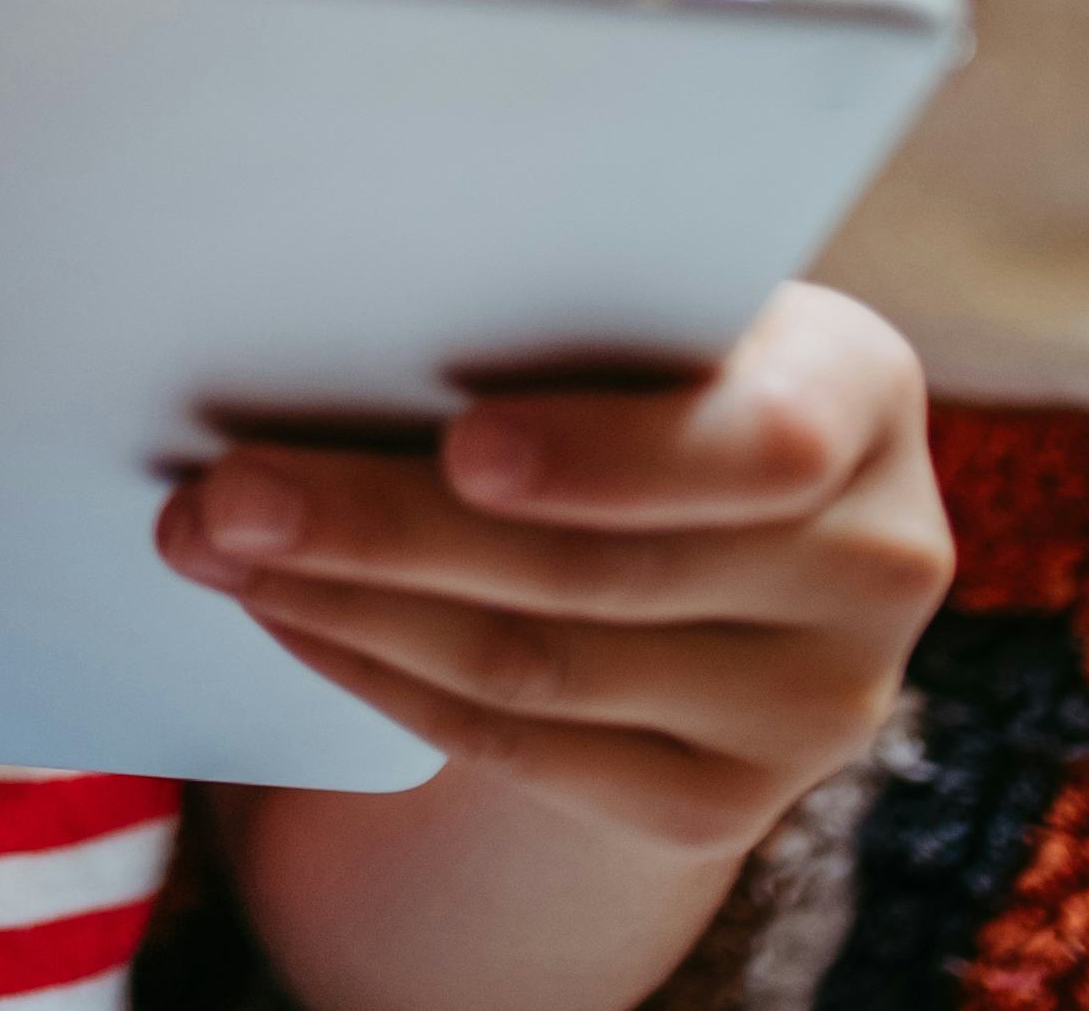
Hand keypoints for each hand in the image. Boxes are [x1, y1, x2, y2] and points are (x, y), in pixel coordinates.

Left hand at [153, 282, 951, 858]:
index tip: (463, 445)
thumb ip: (551, 295)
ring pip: (538, 663)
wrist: (685, 518)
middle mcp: (876, 559)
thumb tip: (346, 284)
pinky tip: (283, 614)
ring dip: (347, 601)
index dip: (608, 457)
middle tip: (227, 487)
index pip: (759, 442)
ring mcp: (812, 703)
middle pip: (603, 566)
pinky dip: (377, 673)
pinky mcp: (720, 804)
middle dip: (387, 525)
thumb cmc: (624, 355)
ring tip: (213, 541)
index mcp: (861, 392)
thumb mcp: (636, 301)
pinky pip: (518, 746)